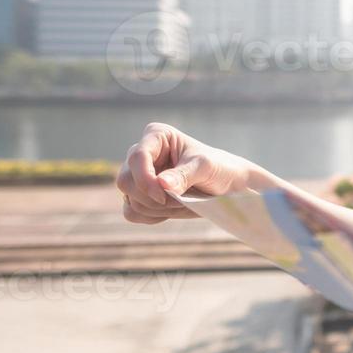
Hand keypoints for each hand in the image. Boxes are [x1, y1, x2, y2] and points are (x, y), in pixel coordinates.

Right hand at [115, 121, 271, 223]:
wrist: (226, 184)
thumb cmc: (218, 167)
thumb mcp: (205, 168)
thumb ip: (184, 175)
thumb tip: (162, 183)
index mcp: (156, 136)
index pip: (136, 157)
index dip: (145, 180)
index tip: (164, 196)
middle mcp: (142, 153)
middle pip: (125, 181)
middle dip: (152, 197)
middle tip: (180, 200)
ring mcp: (138, 175)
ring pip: (129, 199)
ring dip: (156, 209)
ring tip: (181, 203)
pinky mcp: (139, 195)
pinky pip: (131, 213)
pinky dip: (150, 217)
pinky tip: (170, 210)